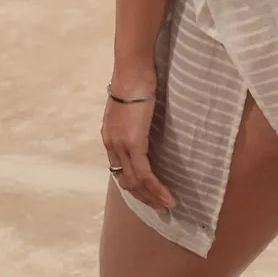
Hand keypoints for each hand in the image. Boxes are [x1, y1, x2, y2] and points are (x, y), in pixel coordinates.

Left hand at [102, 69, 175, 212]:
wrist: (132, 69)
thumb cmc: (136, 79)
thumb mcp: (133, 104)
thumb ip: (136, 117)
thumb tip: (146, 119)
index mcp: (110, 136)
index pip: (120, 169)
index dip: (133, 185)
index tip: (148, 194)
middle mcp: (112, 145)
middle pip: (126, 181)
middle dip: (144, 197)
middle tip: (160, 207)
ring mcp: (121, 145)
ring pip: (135, 182)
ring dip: (152, 197)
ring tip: (167, 206)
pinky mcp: (133, 143)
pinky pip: (144, 174)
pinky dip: (156, 188)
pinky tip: (167, 196)